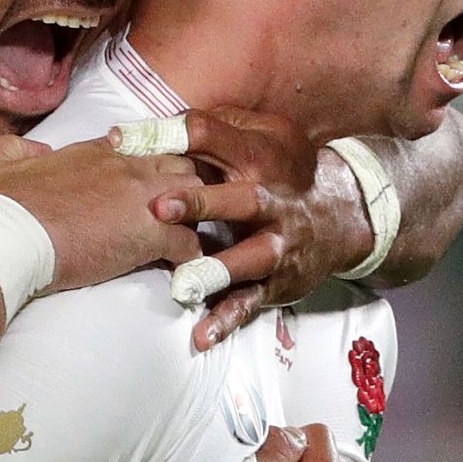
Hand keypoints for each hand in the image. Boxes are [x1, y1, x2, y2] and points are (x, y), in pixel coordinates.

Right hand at [0, 135, 203, 292]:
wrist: (6, 239)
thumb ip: (15, 148)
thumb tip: (37, 151)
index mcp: (93, 152)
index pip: (139, 148)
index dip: (146, 167)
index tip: (144, 189)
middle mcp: (124, 168)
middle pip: (179, 165)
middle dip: (184, 188)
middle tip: (176, 215)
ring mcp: (140, 199)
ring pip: (197, 197)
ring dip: (193, 217)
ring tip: (182, 241)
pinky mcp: (148, 235)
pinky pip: (190, 243)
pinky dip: (189, 258)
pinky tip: (178, 271)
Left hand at [151, 108, 369, 350]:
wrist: (340, 214)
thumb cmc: (280, 168)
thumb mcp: (261, 133)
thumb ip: (215, 127)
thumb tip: (157, 125)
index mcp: (260, 156)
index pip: (212, 137)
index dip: (167, 136)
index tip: (121, 140)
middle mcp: (272, 200)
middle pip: (239, 199)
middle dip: (200, 202)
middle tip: (158, 208)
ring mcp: (276, 244)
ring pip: (249, 257)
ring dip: (216, 268)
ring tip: (182, 283)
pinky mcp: (277, 282)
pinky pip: (251, 302)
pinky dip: (227, 320)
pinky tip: (201, 335)